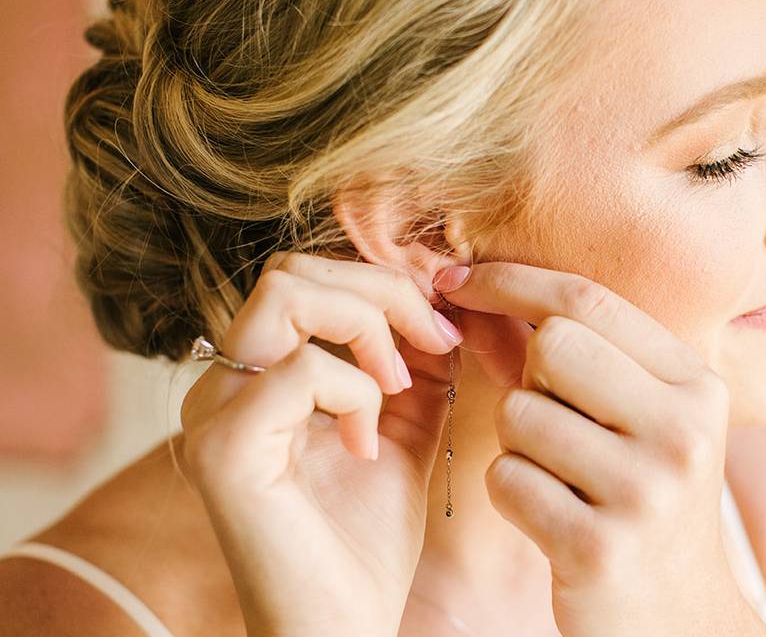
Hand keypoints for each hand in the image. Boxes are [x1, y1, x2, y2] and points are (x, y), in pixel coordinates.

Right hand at [178, 252, 462, 636]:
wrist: (339, 628)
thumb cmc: (366, 541)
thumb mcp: (404, 431)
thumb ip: (415, 367)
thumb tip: (440, 303)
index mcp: (258, 375)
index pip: (307, 276)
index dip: (385, 285)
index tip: (445, 328)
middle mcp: (224, 383)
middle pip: (294, 270)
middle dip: (382, 291)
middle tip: (434, 341)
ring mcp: (215, 411)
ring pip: (286, 293)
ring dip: (368, 325)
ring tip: (398, 387)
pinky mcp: (223, 448)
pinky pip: (301, 370)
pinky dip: (355, 393)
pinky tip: (368, 447)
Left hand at [435, 262, 753, 636]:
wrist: (680, 617)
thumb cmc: (644, 498)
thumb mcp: (646, 420)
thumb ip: (588, 355)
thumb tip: (476, 287)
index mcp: (697, 385)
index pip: (589, 301)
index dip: (511, 280)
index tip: (455, 279)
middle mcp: (682, 430)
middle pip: (550, 347)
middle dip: (529, 380)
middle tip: (555, 424)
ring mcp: (645, 491)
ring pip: (518, 414)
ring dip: (519, 444)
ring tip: (563, 478)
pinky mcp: (598, 547)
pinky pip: (506, 479)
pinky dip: (511, 493)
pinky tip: (552, 518)